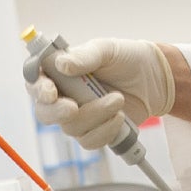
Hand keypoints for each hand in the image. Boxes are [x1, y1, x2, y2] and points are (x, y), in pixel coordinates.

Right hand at [28, 38, 172, 150]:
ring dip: (96, 115)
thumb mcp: (107, 50)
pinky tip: (120, 116)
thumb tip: (62, 65)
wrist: (155, 79)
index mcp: (58, 71)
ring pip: (71, 128)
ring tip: (118, 99)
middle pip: (45, 113)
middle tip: (74, 108)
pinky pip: (89, 141)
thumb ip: (85, 56)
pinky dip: (106, 130)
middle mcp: (63, 95)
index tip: (50, 92)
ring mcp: (77, 116)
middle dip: (58, 112)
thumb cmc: (127, 58)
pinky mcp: (93, 132)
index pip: (35, 82)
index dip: (37, 89)